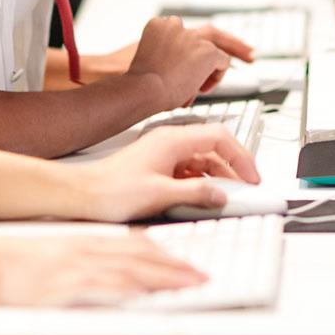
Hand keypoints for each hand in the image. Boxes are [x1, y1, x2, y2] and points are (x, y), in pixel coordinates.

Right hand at [0, 231, 205, 305]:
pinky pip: (101, 291)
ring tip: (189, 286)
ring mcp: (74, 270)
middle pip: (139, 257)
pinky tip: (145, 296)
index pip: (132, 244)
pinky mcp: (62, 289)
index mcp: (81, 243)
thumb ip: (81, 265)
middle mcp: (83, 252)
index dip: (164, 254)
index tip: (187, 262)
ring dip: (162, 279)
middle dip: (175, 267)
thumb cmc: (9, 266)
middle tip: (201, 276)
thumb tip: (108, 283)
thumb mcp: (52, 257)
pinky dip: (126, 293)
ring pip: (129, 271)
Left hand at [72, 121, 260, 221]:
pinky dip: (201, 183)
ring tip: (228, 196)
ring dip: (217, 177)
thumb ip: (196, 194)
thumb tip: (222, 195)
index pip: (220, 136)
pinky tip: (204, 197)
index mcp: (173, 139)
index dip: (241, 156)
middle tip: (245, 189)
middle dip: (233, 168)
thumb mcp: (160, 195)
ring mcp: (164, 154)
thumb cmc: (111, 190)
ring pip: (202, 161)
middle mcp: (170, 142)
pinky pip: (189, 171)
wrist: (83, 195)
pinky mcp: (158, 167)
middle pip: (213, 148)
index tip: (252, 176)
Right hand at [125, 17, 243, 107]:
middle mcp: (178, 28)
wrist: (140, 87)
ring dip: (233, 52)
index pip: (186, 33)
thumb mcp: (148, 65)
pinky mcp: (206, 52)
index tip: (204, 51)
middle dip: (229, 39)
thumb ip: (165, 64)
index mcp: (160, 27)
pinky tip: (205, 88)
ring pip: (218, 46)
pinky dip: (217, 76)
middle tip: (245, 48)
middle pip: (210, 31)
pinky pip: (221, 62)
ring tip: (249, 57)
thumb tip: (177, 79)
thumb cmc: (137, 83)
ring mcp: (193, 39)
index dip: (197, 45)